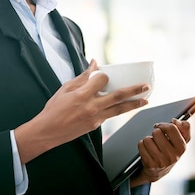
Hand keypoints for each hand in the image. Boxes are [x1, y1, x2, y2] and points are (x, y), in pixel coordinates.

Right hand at [15, 59, 150, 163]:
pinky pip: (111, 115)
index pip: (101, 80)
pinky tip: (127, 106)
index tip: (105, 73)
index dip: (105, 75)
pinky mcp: (95, 125)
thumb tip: (94, 63)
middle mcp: (91, 107)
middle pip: (118, 96)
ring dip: (134, 104)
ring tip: (146, 100)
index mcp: (81, 95)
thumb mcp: (65, 88)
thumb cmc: (54, 108)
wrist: (48, 131)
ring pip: (119, 110)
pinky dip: (120, 110)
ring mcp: (95, 118)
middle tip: (146, 86)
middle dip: (134, 91)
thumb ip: (82, 76)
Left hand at [130, 118, 190, 186]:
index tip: (161, 128)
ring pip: (147, 139)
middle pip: (157, 132)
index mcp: (182, 148)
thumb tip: (175, 120)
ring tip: (153, 145)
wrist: (159, 171)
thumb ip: (184, 127)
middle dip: (155, 133)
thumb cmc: (171, 151)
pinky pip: (141, 145)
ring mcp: (160, 161)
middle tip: (157, 139)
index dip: (164, 125)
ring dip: (148, 140)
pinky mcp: (149, 164)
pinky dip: (142, 145)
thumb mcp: (181, 140)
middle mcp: (172, 156)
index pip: (171, 128)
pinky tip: (147, 150)